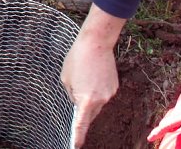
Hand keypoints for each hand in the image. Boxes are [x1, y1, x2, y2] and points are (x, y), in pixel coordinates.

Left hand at [61, 5, 122, 146]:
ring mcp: (109, 94)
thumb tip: (77, 102)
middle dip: (83, 111)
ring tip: (83, 78)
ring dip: (89, 96)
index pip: (81, 124)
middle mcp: (100, 100)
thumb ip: (71, 94)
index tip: (75, 145)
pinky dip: (96, 89)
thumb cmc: (77, 59)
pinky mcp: (114, 87)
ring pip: (97, 103)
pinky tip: (92, 75)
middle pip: (90, 114)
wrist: (96, 43)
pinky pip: (103, 93)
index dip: (78, 136)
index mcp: (86, 100)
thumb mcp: (66, 78)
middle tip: (75, 98)